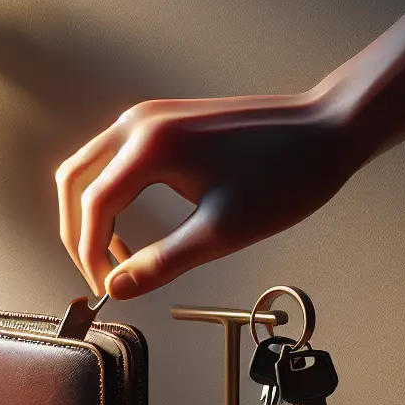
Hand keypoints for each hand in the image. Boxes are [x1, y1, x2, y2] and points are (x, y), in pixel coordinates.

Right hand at [55, 91, 361, 298]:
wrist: (330, 129)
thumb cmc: (287, 174)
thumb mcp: (222, 232)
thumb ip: (161, 263)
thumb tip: (118, 287)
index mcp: (150, 146)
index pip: (93, 205)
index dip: (90, 254)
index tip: (105, 288)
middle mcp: (139, 123)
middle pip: (74, 181)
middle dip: (77, 232)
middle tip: (98, 273)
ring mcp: (148, 117)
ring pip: (88, 167)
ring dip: (90, 213)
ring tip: (115, 255)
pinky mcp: (162, 122)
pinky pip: (112, 159)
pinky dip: (108, 194)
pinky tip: (130, 225)